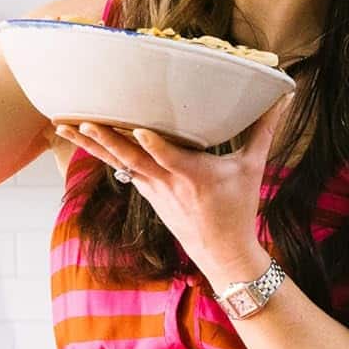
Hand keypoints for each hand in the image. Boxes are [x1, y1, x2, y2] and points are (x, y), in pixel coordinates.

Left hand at [56, 93, 292, 288]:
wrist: (221, 253)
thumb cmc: (238, 208)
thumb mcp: (253, 168)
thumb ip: (264, 129)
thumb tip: (284, 95)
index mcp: (194, 176)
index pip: (171, 158)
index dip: (154, 146)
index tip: (138, 131)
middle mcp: (166, 182)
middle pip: (132, 159)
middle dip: (107, 141)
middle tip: (82, 122)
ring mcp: (151, 188)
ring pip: (116, 162)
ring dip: (90, 144)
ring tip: (64, 125)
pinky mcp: (144, 190)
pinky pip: (116, 167)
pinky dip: (97, 152)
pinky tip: (76, 135)